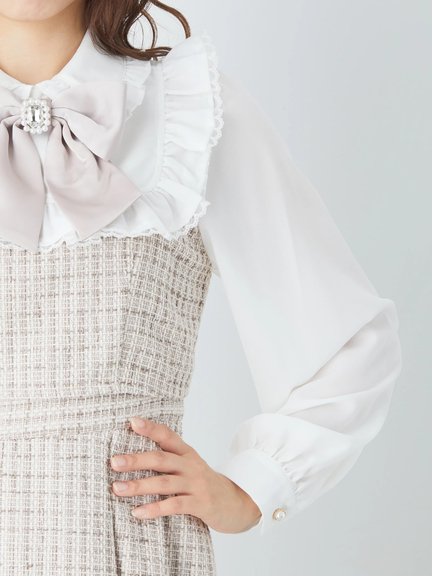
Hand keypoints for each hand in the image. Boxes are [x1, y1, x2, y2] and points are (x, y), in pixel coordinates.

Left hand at [110, 417, 261, 533]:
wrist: (238, 503)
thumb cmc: (205, 484)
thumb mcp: (190, 466)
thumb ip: (169, 460)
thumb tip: (133, 456)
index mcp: (187, 453)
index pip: (168, 436)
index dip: (151, 428)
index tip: (131, 422)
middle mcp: (191, 465)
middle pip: (161, 459)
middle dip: (136, 460)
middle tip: (114, 462)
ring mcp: (196, 485)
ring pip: (164, 482)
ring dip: (139, 486)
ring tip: (117, 488)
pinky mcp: (201, 504)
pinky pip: (174, 506)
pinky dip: (154, 509)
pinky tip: (137, 512)